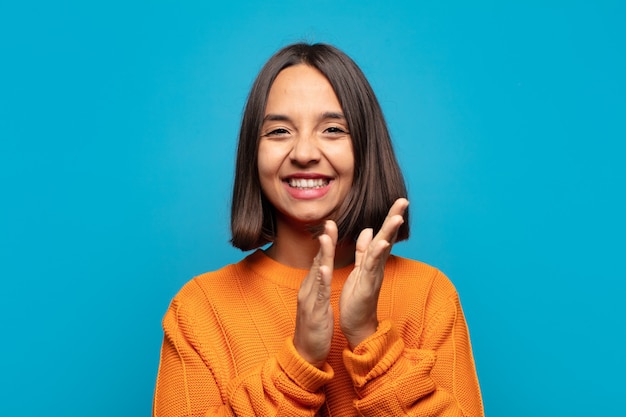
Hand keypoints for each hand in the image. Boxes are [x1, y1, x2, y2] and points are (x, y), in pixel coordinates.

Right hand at [293, 221, 337, 367]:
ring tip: (326, 238)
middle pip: (317, 261)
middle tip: (329, 222)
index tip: (331, 224)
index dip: (326, 242)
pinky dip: (320, 281)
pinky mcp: (314, 312)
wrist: (306, 352)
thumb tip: (322, 266)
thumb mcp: (318, 300)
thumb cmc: (315, 326)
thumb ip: (320, 282)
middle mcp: (308, 289)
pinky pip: (318, 294)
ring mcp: (310, 300)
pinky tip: (323, 269)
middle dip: (324, 242)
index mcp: (312, 286)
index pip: (319, 260)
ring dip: (321, 255)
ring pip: (316, 273)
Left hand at [339, 198, 408, 348]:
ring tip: (396, 218)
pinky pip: (371, 267)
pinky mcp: (367, 285)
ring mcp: (374, 275)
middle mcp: (377, 265)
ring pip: (381, 250)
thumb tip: (368, 230)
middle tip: (403, 201)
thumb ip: (363, 250)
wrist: (357, 323)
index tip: (400, 200)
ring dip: (389, 234)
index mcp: (374, 260)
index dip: (390, 217)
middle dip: (394, 219)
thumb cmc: (358, 297)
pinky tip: (382, 243)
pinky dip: (376, 255)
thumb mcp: (360, 268)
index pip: (383, 234)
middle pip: (387, 238)